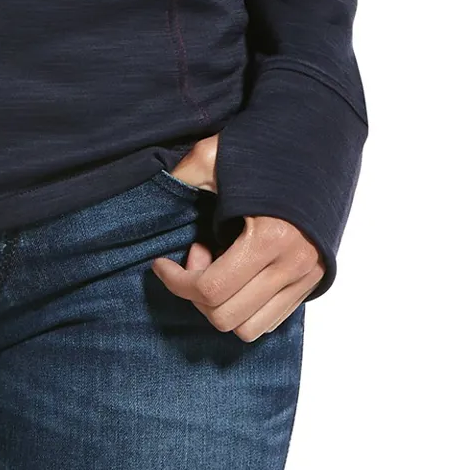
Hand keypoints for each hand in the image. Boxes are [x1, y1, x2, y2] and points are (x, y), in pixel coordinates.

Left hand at [150, 134, 322, 338]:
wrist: (318, 141)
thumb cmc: (264, 147)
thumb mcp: (213, 155)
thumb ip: (182, 179)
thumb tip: (151, 202)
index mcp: (270, 237)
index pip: (210, 290)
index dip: (175, 282)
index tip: (161, 263)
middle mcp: (292, 265)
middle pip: (226, 316)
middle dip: (196, 293)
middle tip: (196, 253)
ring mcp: (306, 276)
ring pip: (250, 328)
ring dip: (223, 306)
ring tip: (218, 265)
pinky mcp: (312, 281)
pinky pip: (271, 320)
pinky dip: (245, 307)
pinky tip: (239, 272)